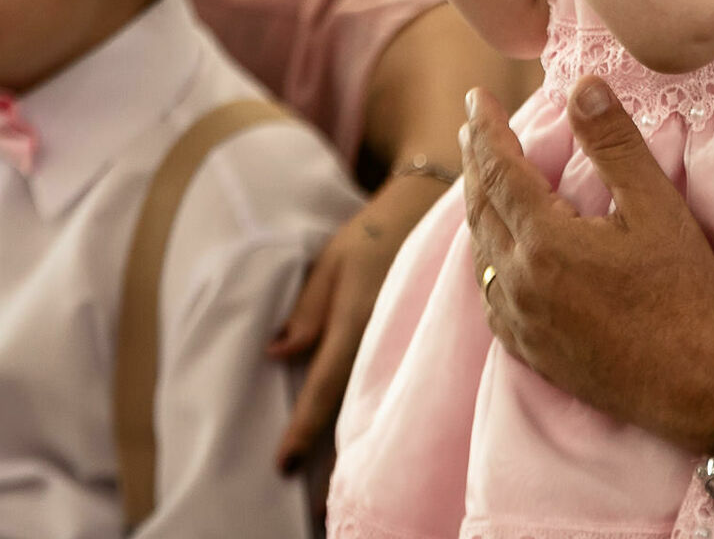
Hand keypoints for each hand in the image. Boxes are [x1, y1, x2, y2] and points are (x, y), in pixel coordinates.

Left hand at [268, 171, 439, 472]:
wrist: (436, 206)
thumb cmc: (377, 231)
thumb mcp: (334, 260)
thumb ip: (307, 309)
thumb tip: (277, 354)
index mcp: (358, 318)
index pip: (324, 384)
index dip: (303, 428)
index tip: (282, 465)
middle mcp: (387, 338)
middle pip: (356, 407)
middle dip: (336, 453)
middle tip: (318, 507)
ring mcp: (410, 343)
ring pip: (379, 400)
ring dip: (361, 439)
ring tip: (343, 487)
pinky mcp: (421, 341)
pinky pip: (395, 383)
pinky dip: (380, 412)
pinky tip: (376, 437)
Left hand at [460, 77, 713, 454]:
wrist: (698, 383)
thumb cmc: (683, 291)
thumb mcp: (657, 206)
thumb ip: (614, 143)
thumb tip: (582, 86)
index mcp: (545, 242)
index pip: (499, 170)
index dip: (485, 130)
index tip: (475, 96)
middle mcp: (518, 283)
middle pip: (481, 209)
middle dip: (476, 163)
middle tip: (473, 128)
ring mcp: (520, 322)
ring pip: (481, 253)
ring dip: (480, 209)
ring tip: (483, 179)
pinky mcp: (530, 351)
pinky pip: (490, 295)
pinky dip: (488, 259)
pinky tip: (499, 253)